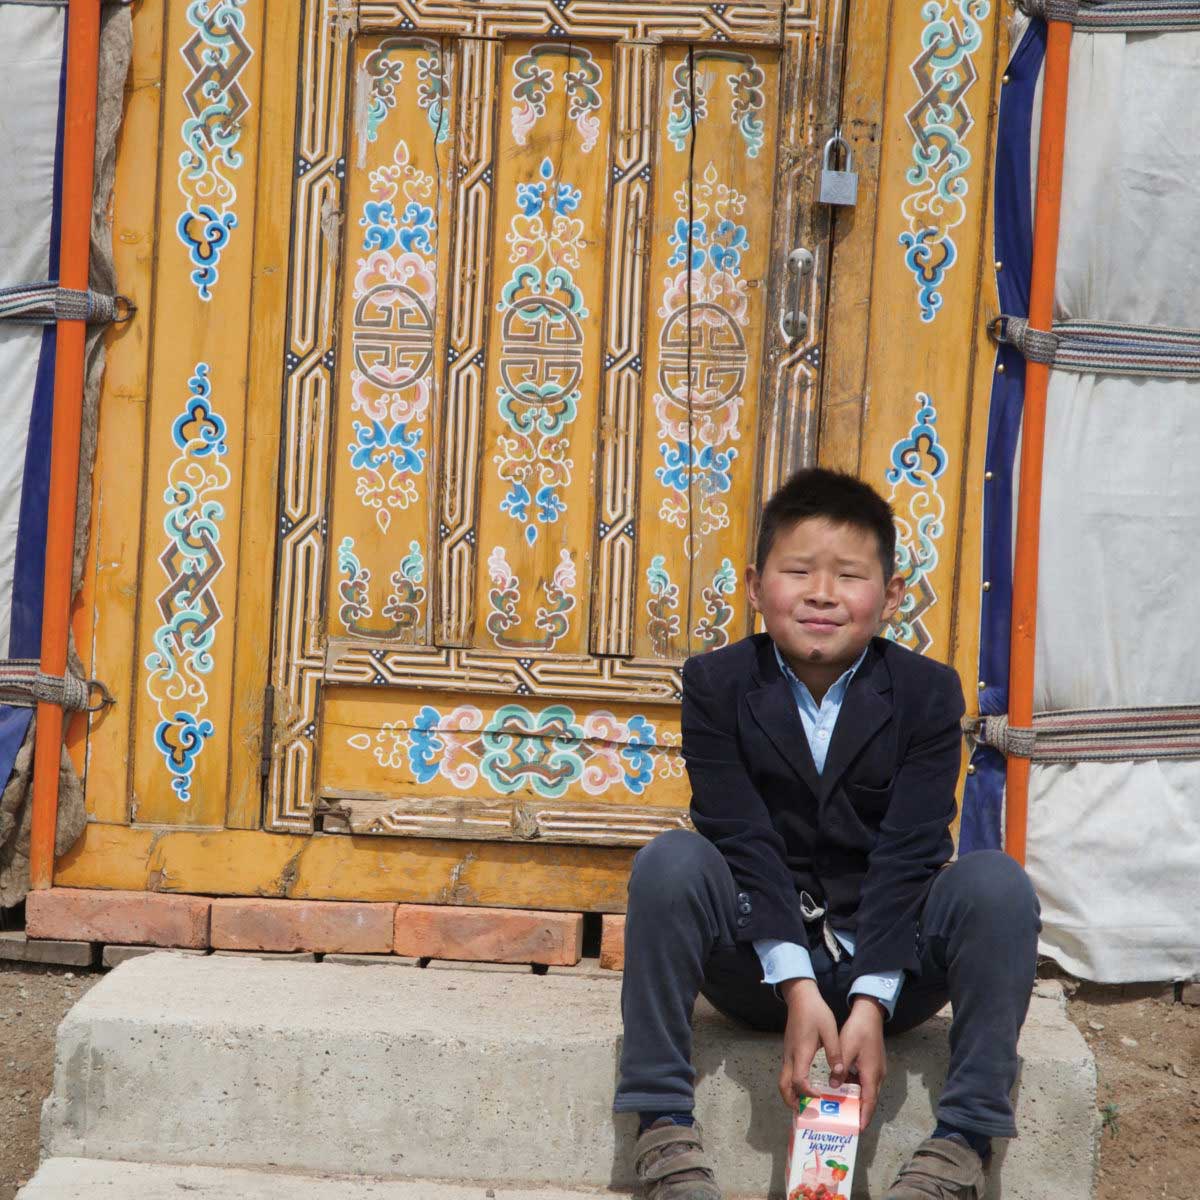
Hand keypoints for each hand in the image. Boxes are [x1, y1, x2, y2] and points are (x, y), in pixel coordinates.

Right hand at [777, 978, 844, 1108]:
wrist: (800, 997)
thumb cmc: (815, 1012)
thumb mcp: (830, 1030)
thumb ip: (834, 1052)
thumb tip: (839, 1072)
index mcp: (801, 1053)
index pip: (799, 1080)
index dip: (808, 1093)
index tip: (820, 1098)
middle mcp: (791, 1056)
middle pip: (783, 1086)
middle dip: (792, 1102)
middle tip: (806, 1112)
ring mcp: (788, 1054)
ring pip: (783, 1080)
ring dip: (792, 1095)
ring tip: (807, 1104)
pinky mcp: (789, 1051)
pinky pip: (788, 1073)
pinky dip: (793, 1085)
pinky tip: (807, 1086)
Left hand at [839, 997, 887, 1130]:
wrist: (869, 1014)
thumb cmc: (858, 1031)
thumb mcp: (846, 1049)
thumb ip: (839, 1069)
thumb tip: (833, 1086)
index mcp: (871, 1074)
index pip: (869, 1102)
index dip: (864, 1116)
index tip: (858, 1129)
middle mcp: (877, 1075)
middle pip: (869, 1099)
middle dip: (860, 1112)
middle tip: (847, 1122)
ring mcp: (877, 1069)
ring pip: (867, 1090)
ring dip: (857, 1099)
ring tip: (843, 1108)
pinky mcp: (873, 1064)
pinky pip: (865, 1081)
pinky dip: (856, 1087)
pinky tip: (844, 1087)